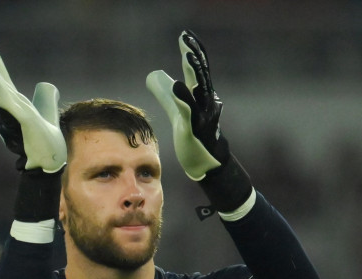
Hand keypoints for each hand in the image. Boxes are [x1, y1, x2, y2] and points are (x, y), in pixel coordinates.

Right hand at [0, 46, 65, 172]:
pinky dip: (2, 93)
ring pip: (0, 93)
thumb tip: (48, 86)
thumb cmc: (45, 141)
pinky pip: (11, 105)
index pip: (4, 82)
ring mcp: (15, 117)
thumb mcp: (47, 111)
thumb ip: (46, 98)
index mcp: (16, 105)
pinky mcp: (24, 122)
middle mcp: (11, 110)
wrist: (49, 161)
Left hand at [146, 30, 228, 180]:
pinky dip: (185, 98)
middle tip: (187, 38)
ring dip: (195, 72)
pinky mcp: (196, 129)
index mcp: (201, 95)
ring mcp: (203, 115)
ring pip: (199, 90)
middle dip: (195, 55)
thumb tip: (153, 75)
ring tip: (187, 55)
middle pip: (201, 74)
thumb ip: (167, 93)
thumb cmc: (195, 134)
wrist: (208, 161)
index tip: (185, 35)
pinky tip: (178, 86)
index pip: (197, 69)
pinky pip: (191, 112)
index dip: (192, 51)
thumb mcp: (179, 110)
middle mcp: (206, 102)